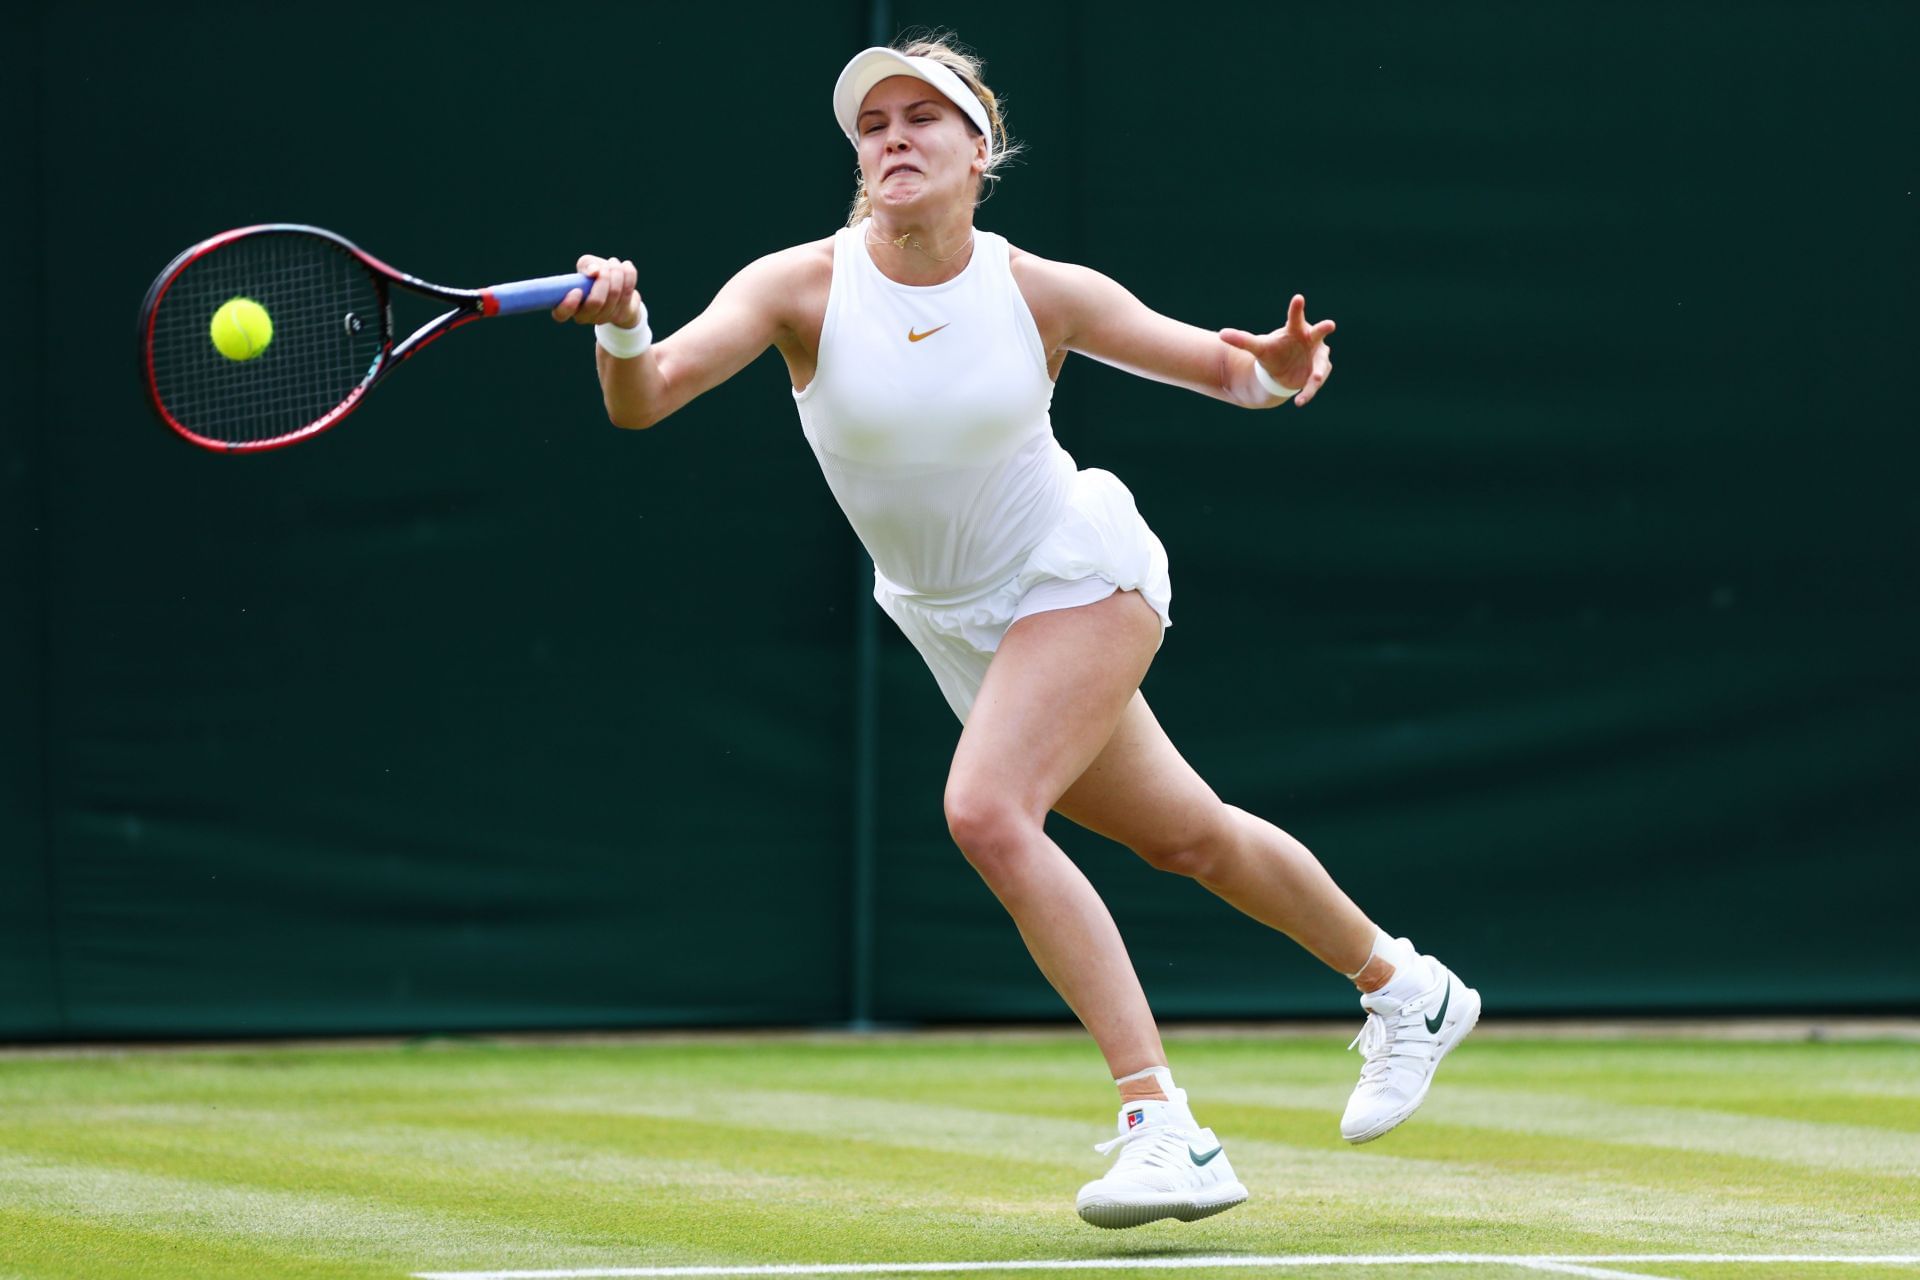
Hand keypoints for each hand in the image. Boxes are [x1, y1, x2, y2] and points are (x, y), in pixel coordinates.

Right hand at [551, 254, 641, 328]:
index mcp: (569, 306)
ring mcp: (604, 318)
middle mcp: (585, 316)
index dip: (568, 304)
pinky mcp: (622, 314)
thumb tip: (594, 272)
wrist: (618, 288)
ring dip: (616, 273)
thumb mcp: (587, 266)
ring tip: (614, 262)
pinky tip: (626, 266)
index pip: (561, 314)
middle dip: (603, 279)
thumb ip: (587, 265)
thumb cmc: (595, 276)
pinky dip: (628, 274)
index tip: (577, 290)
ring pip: (614, 294)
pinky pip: (628, 291)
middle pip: (596, 302)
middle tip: (604, 267)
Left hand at [1220, 294, 1335, 406]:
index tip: (1298, 298)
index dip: (1297, 308)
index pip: (1295, 317)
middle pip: (1319, 333)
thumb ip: (1242, 340)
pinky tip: (1299, 402)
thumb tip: (1220, 334)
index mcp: (1296, 329)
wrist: (1282, 372)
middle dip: (1324, 329)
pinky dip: (1308, 392)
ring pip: (1320, 363)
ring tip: (1316, 378)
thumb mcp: (1258, 348)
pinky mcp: (1319, 372)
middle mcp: (1311, 340)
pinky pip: (1314, 383)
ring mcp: (1318, 356)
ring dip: (1319, 371)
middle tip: (1330, 324)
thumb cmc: (1273, 352)